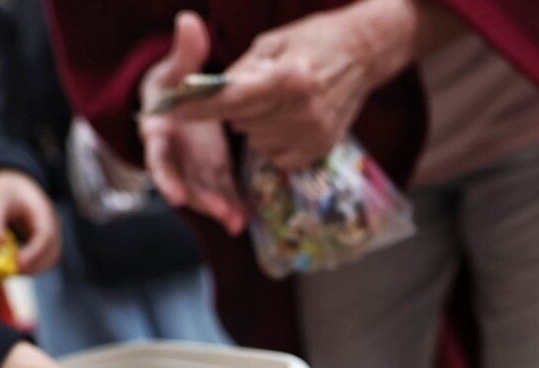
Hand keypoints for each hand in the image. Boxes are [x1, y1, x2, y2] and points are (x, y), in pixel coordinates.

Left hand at [0, 169, 60, 274]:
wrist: (15, 181)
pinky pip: (43, 259)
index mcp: (42, 212)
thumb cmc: (5, 189)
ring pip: (49, 259)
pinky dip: (30, 266)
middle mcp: (51, 225)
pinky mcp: (44, 242)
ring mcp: (50, 234)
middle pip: (52, 253)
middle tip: (9, 273)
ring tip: (8, 270)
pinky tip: (12, 265)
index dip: (34, 254)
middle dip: (32, 266)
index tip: (18, 265)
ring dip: (32, 269)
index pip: (45, 236)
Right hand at [140, 12, 246, 233]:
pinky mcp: (210, 171)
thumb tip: (189, 21)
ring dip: (220, 207)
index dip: (166, 177)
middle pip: (184, 183)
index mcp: (157, 132)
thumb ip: (184, 51)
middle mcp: (173, 156)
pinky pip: (222, 190)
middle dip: (201, 199)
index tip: (173, 194)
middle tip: (221, 213)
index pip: (158, 157)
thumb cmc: (170, 85)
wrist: (174, 102)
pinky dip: (232, 203)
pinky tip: (246, 216)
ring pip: (204, 191)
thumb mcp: (174, 67)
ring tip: (237, 221)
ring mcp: (192, 167)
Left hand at [176, 8, 378, 170]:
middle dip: (235, 109)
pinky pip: (276, 156)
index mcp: (289, 78)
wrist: (363, 53)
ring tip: (274, 103)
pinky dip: (272, 140)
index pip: (232, 99)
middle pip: (241, 123)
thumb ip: (238, 72)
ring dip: (254, 125)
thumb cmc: (313, 40)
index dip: (200, 106)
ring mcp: (314, 134)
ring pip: (256, 142)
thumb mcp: (272, 43)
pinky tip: (285, 120)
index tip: (174, 110)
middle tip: (253, 90)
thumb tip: (205, 94)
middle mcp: (303, 110)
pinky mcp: (320, 149)